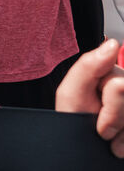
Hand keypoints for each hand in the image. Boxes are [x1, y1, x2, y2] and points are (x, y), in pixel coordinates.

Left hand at [55, 38, 123, 156]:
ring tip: (109, 137)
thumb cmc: (74, 119)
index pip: (121, 84)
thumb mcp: (72, 93)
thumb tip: (113, 43)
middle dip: (115, 120)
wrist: (78, 148)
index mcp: (110, 73)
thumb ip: (89, 66)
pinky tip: (118, 144)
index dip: (111, 106)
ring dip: (123, 134)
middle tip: (101, 128)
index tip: (97, 111)